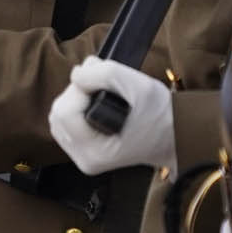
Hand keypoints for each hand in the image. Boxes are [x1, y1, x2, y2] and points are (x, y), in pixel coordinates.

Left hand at [47, 57, 175, 173]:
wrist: (174, 135)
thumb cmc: (160, 114)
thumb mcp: (139, 86)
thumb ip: (105, 74)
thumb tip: (76, 73)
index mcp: (96, 152)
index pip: (65, 112)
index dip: (79, 89)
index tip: (103, 83)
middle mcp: (85, 159)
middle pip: (57, 114)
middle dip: (76, 92)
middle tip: (102, 86)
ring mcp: (83, 157)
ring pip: (58, 117)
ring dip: (74, 98)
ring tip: (101, 94)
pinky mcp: (83, 151)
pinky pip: (64, 123)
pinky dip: (75, 107)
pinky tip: (94, 103)